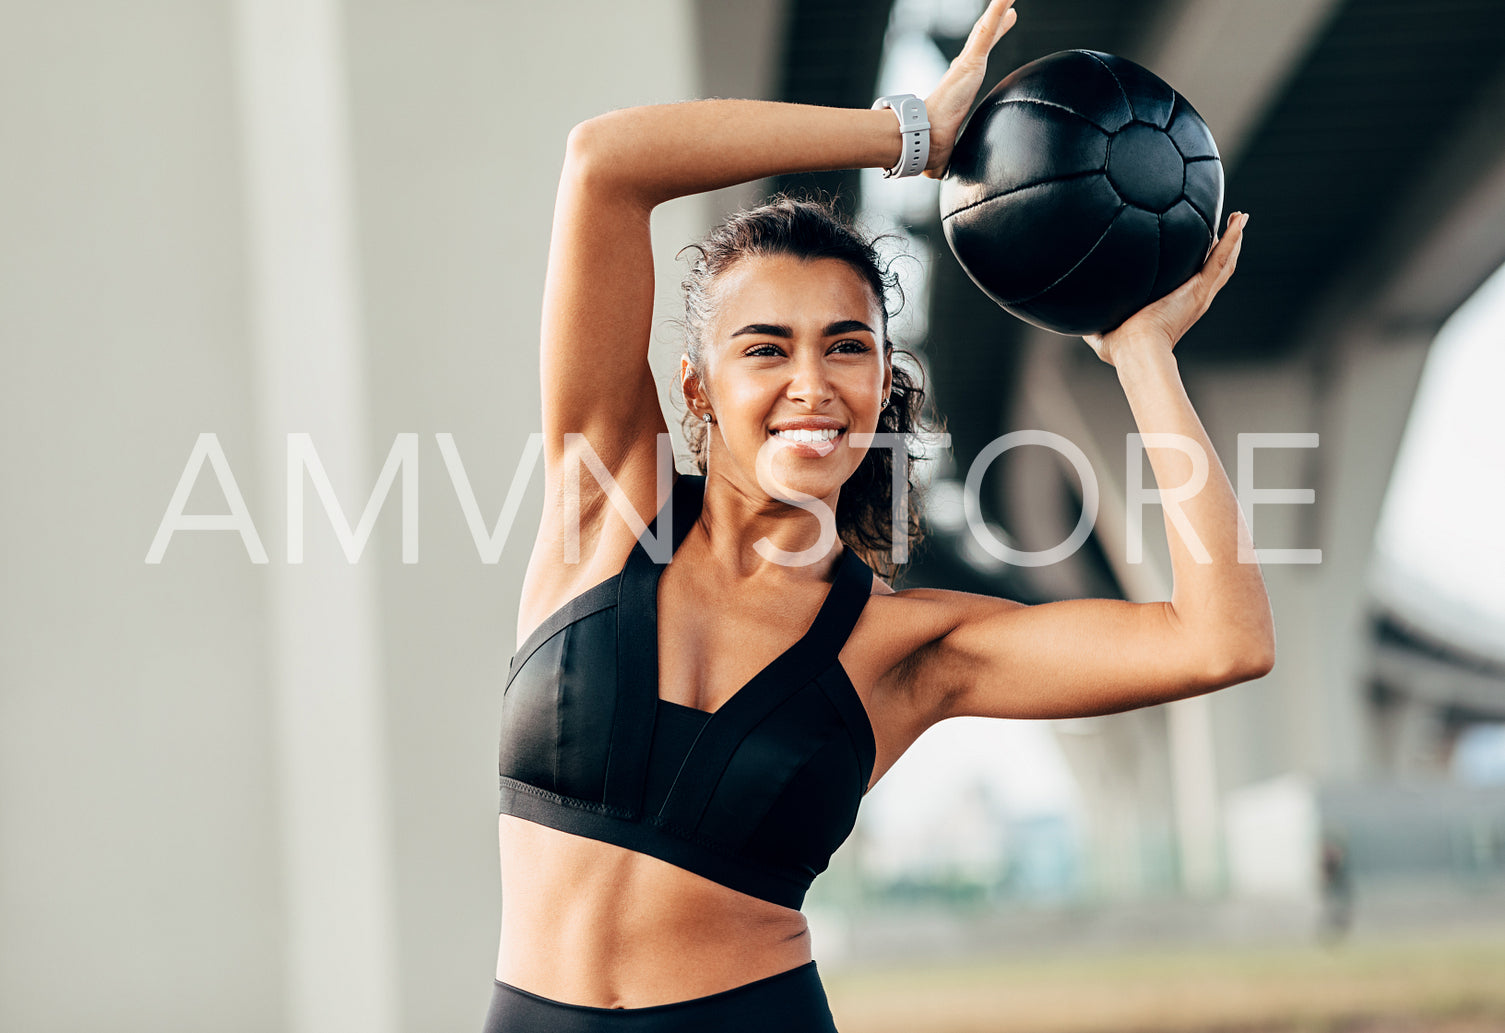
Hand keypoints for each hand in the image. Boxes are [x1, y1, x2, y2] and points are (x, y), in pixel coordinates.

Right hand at [923, 0, 1018, 178]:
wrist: (923, 141)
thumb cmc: (928, 149)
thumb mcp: (943, 154)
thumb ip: (941, 161)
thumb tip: (933, 176)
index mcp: (956, 90)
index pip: (970, 65)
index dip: (979, 51)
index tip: (984, 43)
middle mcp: (961, 73)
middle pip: (982, 42)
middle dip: (996, 25)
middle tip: (1011, 12)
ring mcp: (967, 65)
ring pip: (986, 30)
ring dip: (999, 11)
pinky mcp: (971, 62)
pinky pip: (988, 32)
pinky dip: (998, 12)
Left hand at [1084, 212, 1248, 365]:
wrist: (1134, 349)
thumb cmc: (1121, 349)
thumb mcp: (1102, 331)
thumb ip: (1092, 317)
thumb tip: (1072, 313)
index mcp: (1174, 306)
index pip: (1190, 280)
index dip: (1196, 265)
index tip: (1195, 247)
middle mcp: (1192, 299)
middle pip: (1214, 269)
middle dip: (1222, 247)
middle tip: (1228, 226)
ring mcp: (1199, 293)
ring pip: (1223, 262)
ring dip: (1232, 240)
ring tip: (1239, 219)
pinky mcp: (1200, 289)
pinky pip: (1221, 260)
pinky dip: (1232, 240)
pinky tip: (1239, 221)